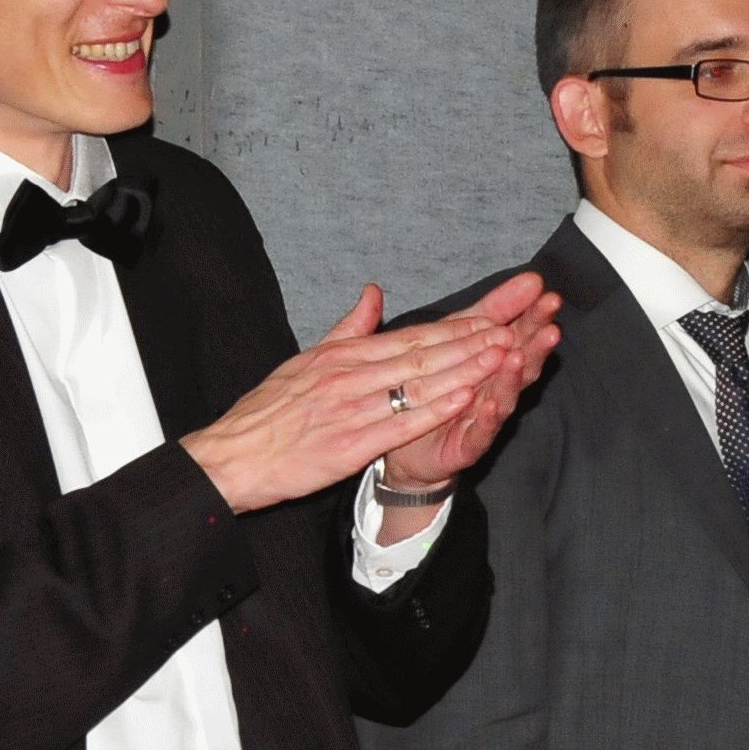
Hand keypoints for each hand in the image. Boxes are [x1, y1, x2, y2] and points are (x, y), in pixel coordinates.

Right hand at [181, 279, 550, 512]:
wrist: (234, 455)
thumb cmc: (268, 413)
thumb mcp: (305, 360)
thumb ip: (347, 329)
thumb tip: (373, 294)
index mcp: (343, 356)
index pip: (411, 337)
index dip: (455, 328)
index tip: (493, 317)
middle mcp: (351, 376)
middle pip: (423, 354)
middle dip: (472, 341)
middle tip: (514, 328)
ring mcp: (352, 408)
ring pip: (419, 383)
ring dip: (465, 367)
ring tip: (503, 355)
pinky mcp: (350, 443)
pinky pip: (402, 422)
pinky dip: (436, 407)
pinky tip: (467, 396)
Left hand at [374, 273, 561, 502]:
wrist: (408, 446)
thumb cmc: (438, 388)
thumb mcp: (459, 336)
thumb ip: (493, 309)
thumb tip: (528, 277)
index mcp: (491, 361)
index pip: (518, 333)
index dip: (533, 316)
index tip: (548, 295)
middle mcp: (494, 388)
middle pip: (520, 363)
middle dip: (535, 344)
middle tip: (552, 326)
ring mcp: (484, 418)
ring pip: (505, 396)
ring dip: (513, 376)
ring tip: (519, 355)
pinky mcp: (467, 446)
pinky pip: (480, 433)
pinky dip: (488, 419)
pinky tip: (495, 404)